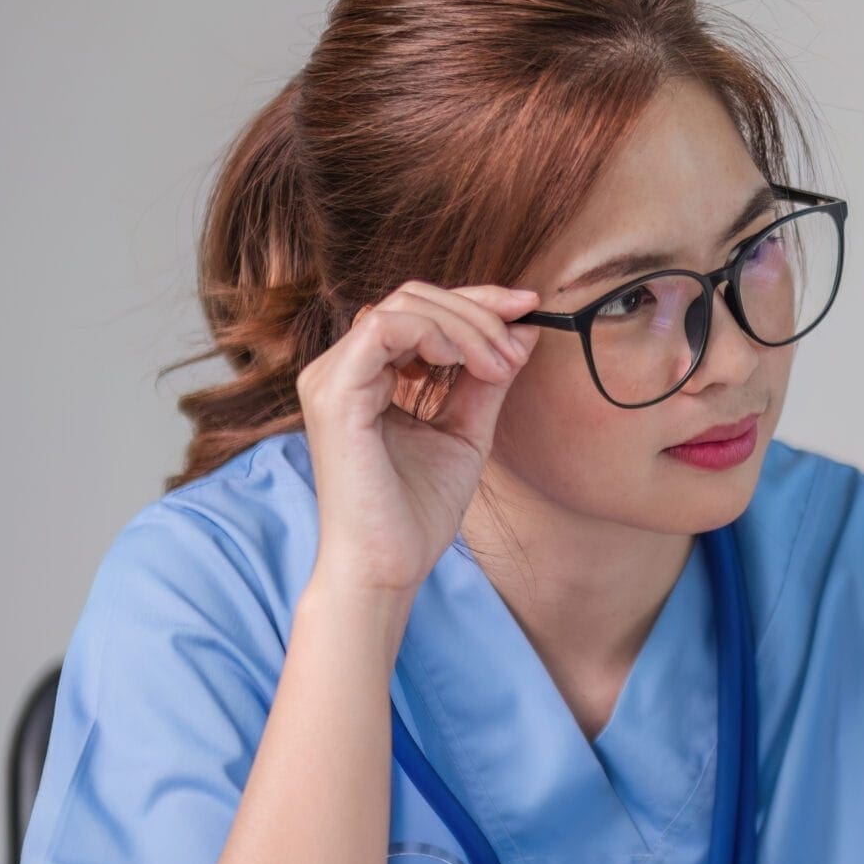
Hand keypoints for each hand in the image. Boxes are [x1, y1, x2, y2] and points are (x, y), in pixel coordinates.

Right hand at [297, 280, 542, 593]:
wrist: (388, 566)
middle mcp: (343, 368)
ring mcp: (332, 376)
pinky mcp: (335, 393)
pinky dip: (433, 334)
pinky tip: (463, 362)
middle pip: (414, 297)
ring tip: (499, 367)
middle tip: (517, 350)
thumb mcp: (467, 431)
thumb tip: (524, 330)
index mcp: (369, 375)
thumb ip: (488, 380)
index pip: (421, 309)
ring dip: (465, 326)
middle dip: (478, 312)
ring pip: (403, 306)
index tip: (531, 308)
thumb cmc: (418, 510)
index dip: (479, 301)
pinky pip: (384, 329)